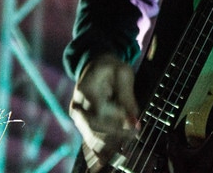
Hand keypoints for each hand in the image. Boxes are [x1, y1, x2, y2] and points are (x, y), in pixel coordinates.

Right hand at [69, 53, 139, 169]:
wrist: (96, 66)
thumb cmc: (112, 68)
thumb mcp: (123, 74)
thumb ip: (127, 97)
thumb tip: (134, 122)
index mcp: (85, 89)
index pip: (99, 112)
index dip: (117, 122)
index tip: (135, 126)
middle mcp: (77, 105)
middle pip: (93, 128)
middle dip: (116, 135)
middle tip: (135, 134)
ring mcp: (77, 116)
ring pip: (92, 138)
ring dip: (112, 143)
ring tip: (131, 137)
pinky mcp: (81, 124)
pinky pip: (91, 139)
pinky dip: (105, 145)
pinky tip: (120, 147)